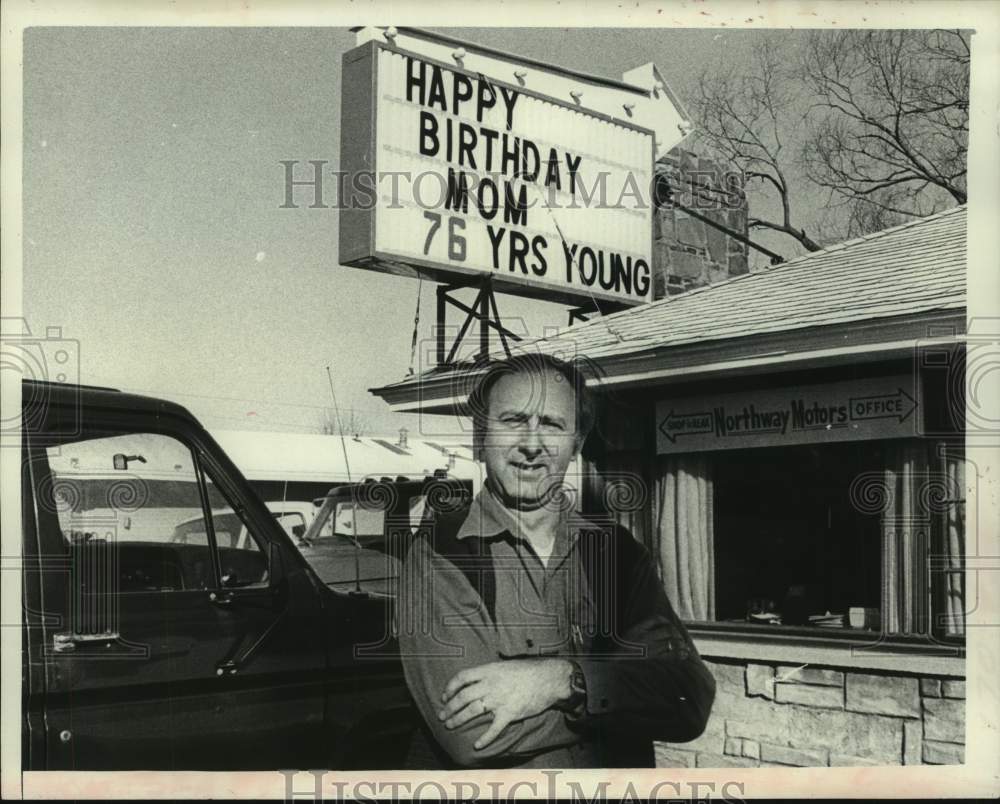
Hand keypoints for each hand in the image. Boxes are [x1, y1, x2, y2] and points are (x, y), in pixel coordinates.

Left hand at [438, 658, 572, 749]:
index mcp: (489, 671)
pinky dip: (484, 738)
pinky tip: (477, 745)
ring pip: (472, 711)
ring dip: (458, 719)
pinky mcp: (510, 713)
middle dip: (450, 708)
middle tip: (442, 716)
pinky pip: (493, 728)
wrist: (548, 679)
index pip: (462, 677)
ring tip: (450, 725)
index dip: (450, 687)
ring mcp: (499, 699)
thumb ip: (489, 674)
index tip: (444, 696)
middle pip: (463, 697)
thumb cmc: (527, 671)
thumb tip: (474, 681)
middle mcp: (491, 685)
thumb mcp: (504, 666)